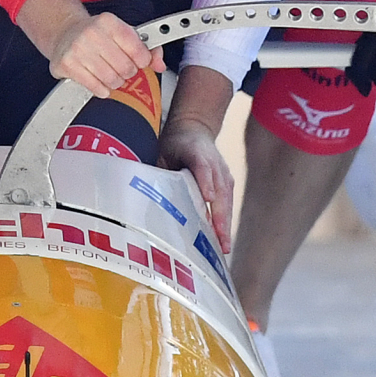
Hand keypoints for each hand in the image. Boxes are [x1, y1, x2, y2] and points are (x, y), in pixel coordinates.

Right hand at [48, 11, 164, 97]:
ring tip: (109, 73)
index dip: (143, 60)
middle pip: (126, 68)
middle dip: (128, 72)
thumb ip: (147, 47)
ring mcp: (77, 49)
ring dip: (115, 82)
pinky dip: (102, 89)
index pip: (138, 50)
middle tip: (122, 68)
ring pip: (112, 80)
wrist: (65, 33)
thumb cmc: (97, 35)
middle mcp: (92, 33)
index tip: (139, 61)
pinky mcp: (67, 65)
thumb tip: (160, 64)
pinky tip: (99, 80)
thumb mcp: (122, 33)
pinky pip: (96, 88)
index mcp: (109, 22)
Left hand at [158, 116, 233, 252]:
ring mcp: (224, 174)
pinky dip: (226, 222)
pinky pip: (228, 204)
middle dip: (220, 215)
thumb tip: (147, 196)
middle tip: (218, 236)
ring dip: (226, 224)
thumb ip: (160, 172)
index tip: (208, 198)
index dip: (205, 181)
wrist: (194, 129)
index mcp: (196, 152)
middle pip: (220, 189)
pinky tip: (222, 241)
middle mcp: (214, 163)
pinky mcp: (227, 184)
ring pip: (227, 200)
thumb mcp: (163, 151)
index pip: (202, 166)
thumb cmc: (175, 145)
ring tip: (224, 247)